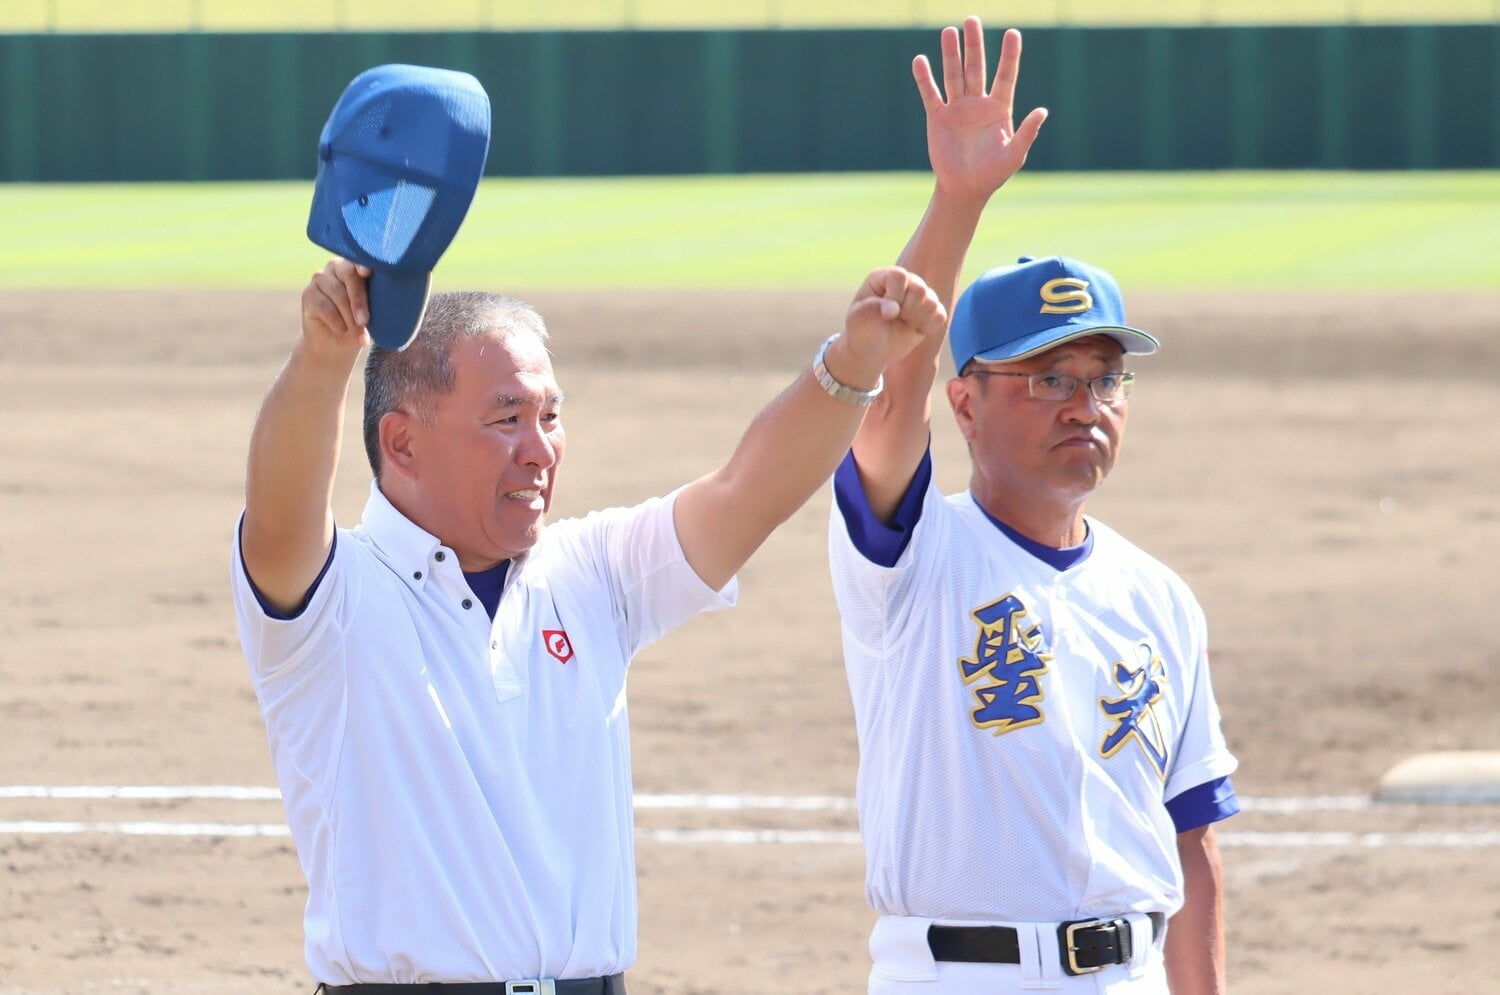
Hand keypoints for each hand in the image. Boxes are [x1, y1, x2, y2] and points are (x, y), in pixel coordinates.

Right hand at [300, 258, 372, 355]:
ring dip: (349, 317)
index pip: (360, 260)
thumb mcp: (373, 314)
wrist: (336, 344)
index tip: (367, 273)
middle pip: (349, 274)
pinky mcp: (308, 294)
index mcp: (356, 266)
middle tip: (365, 321)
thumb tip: (387, 303)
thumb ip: (378, 302)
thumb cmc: (361, 325)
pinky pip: (325, 306)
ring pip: (338, 293)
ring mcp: (320, 278)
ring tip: (358, 333)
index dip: (363, 264)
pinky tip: (342, 330)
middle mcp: (337, 267)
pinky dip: (337, 322)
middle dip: (359, 299)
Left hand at [837, 266, 947, 382]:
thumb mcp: (857, 320)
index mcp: (884, 276)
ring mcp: (920, 295)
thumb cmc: (862, 330)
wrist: (871, 349)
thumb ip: (871, 309)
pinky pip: (940, 316)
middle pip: (920, 289)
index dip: (894, 296)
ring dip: (916, 320)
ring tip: (902, 324)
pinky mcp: (932, 310)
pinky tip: (913, 330)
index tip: (884, 313)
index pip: (899, 276)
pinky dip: (927, 328)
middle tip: (893, 320)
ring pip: (932, 303)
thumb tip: (894, 309)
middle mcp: (905, 281)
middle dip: (906, 311)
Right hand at [914, 17, 1047, 201]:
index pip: (1006, 75)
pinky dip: (925, 78)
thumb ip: (1027, 133)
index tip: (1013, 33)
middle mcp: (978, 103)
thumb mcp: (1014, 155)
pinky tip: (920, 61)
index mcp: (1000, 108)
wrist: (965, 190)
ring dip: (950, 54)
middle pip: (976, 67)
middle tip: (971, 20)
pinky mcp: (938, 118)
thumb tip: (1042, 111)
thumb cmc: (993, 174)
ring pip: (954, 75)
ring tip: (949, 32)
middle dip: (974, 44)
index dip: (1009, 55)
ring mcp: (957, 108)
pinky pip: (930, 94)